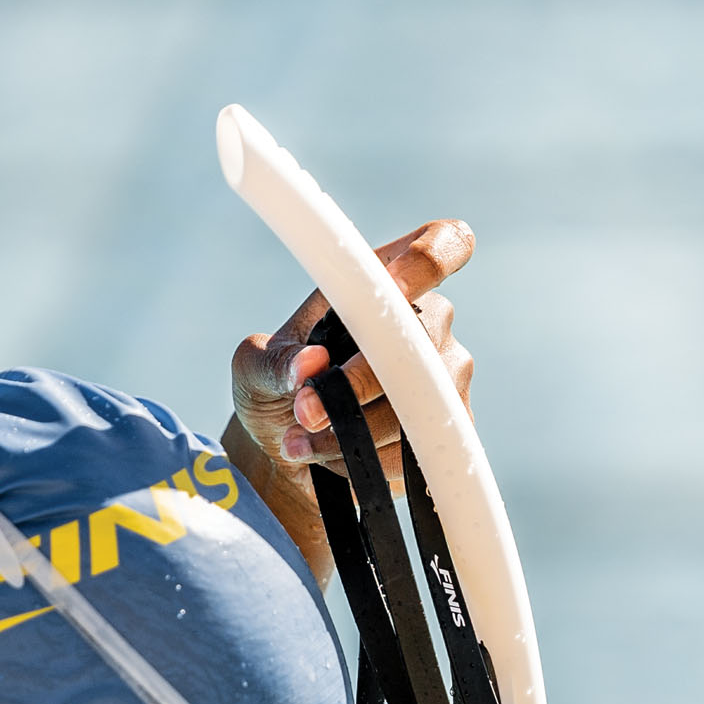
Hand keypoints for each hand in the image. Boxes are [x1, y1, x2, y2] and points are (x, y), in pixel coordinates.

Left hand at [224, 221, 475, 573]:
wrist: (288, 452)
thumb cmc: (276, 389)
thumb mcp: (256, 368)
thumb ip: (278, 362)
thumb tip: (311, 364)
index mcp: (385, 282)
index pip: (440, 245)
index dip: (427, 261)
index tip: (391, 288)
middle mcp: (428, 323)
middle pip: (422, 338)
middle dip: (358, 380)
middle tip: (306, 408)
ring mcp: (446, 378)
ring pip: (417, 401)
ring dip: (350, 429)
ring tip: (298, 439)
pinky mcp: (447, 431)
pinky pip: (415, 446)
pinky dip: (362, 458)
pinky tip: (327, 457)